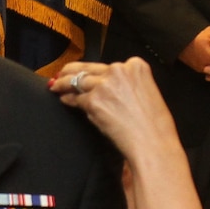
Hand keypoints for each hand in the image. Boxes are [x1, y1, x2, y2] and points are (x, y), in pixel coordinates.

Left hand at [52, 59, 179, 163]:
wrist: (152, 143)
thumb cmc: (154, 126)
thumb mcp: (147, 93)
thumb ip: (127, 84)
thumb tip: (105, 87)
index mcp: (136, 66)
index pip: (107, 65)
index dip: (93, 70)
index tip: (85, 72)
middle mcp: (119, 71)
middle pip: (88, 69)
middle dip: (71, 71)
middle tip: (60, 74)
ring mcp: (105, 85)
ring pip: (77, 81)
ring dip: (63, 84)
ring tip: (55, 86)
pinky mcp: (94, 101)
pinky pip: (76, 98)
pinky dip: (68, 100)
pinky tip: (63, 99)